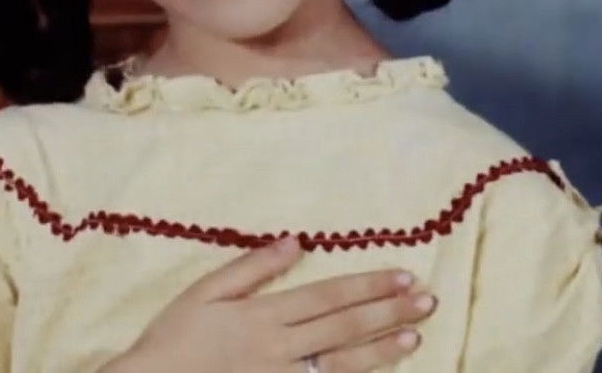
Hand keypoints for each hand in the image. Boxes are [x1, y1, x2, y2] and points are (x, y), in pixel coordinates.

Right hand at [103, 236, 435, 372]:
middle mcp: (279, 349)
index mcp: (262, 316)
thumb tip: (293, 241)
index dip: (368, 285)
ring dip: (382, 350)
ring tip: (415, 336)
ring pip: (343, 364)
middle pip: (344, 328)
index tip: (403, 275)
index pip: (327, 296)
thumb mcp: (203, 292)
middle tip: (427, 300)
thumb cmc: (175, 338)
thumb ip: (251, 267)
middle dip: (388, 312)